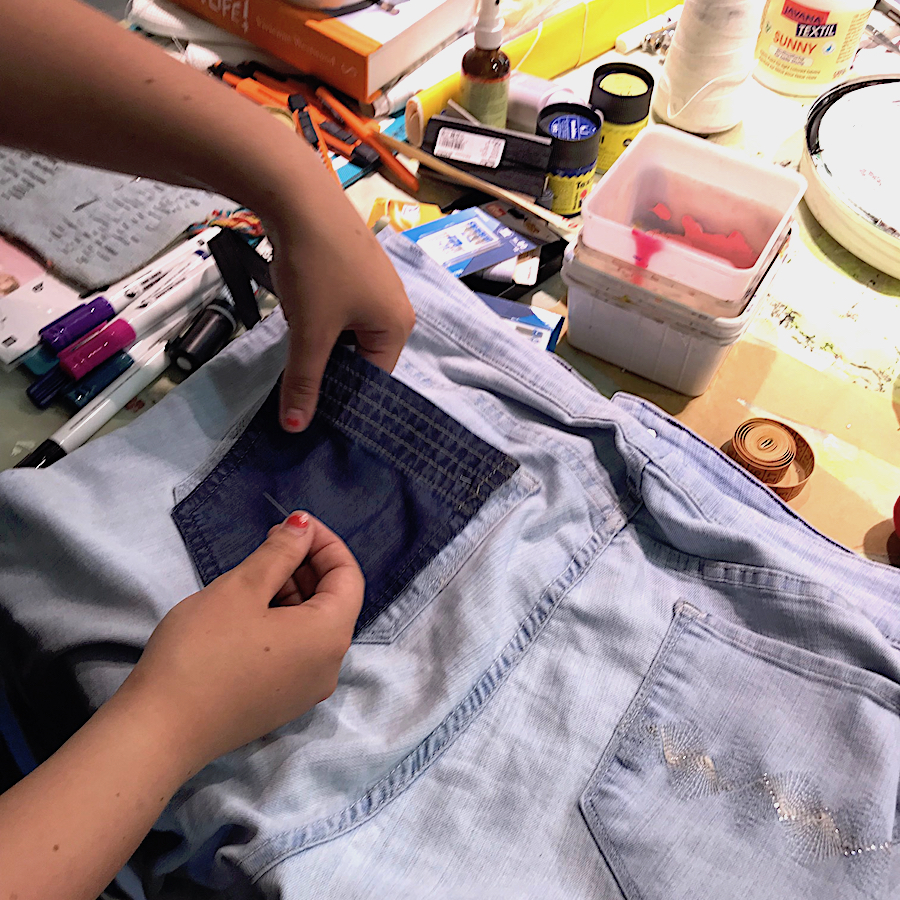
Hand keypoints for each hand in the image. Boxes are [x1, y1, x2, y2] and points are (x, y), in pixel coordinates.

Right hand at [124, 512, 363, 769]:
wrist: (159, 731)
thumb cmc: (202, 650)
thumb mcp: (241, 588)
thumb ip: (280, 553)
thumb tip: (304, 527)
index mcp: (330, 636)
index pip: (348, 577)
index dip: (325, 543)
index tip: (294, 523)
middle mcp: (329, 667)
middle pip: (334, 603)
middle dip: (308, 566)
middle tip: (271, 541)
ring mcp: (305, 691)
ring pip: (313, 627)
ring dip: (293, 593)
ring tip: (255, 573)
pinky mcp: (279, 704)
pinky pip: (296, 652)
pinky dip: (283, 622)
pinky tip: (249, 610)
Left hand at [264, 192, 415, 432]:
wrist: (298, 196)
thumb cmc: (316, 267)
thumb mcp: (309, 332)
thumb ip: (304, 382)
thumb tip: (295, 429)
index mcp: (397, 326)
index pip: (373, 378)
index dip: (341, 394)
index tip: (311, 406)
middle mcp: (395, 307)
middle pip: (360, 356)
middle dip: (328, 362)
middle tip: (298, 374)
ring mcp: (375, 284)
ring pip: (345, 331)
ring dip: (319, 336)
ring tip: (297, 331)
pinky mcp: (354, 267)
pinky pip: (338, 307)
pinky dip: (317, 313)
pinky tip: (297, 303)